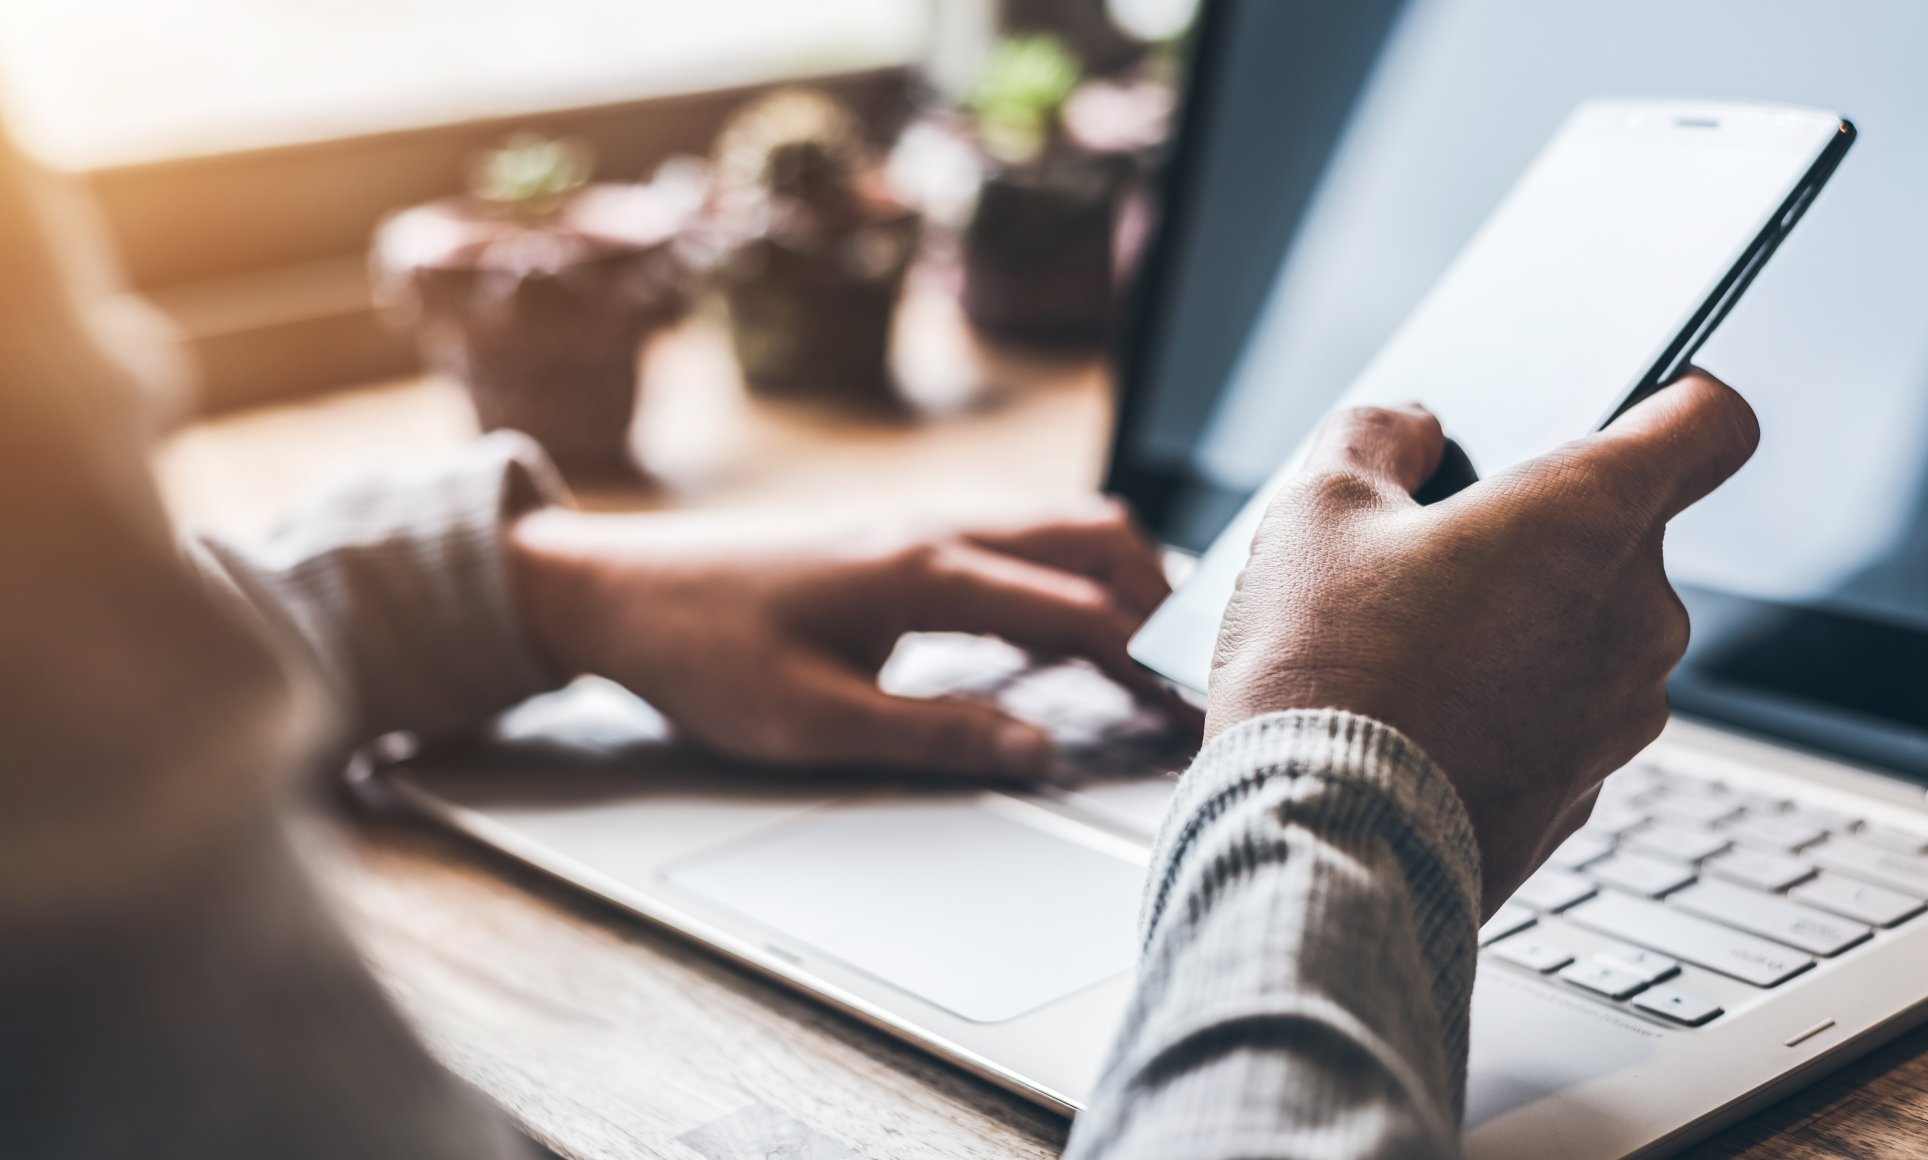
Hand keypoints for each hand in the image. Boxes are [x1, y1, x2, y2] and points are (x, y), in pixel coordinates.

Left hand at [509, 501, 1193, 778]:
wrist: (612, 588)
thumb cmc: (699, 653)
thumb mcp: (811, 722)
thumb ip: (934, 737)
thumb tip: (1038, 751)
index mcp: (926, 571)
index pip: (1079, 609)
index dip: (1149, 662)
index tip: (1195, 711)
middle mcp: (936, 527)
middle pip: (1093, 537)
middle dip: (1158, 600)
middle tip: (1188, 674)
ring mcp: (918, 519)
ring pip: (1057, 525)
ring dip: (1115, 578)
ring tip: (1145, 652)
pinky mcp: (897, 531)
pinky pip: (1014, 536)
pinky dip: (1064, 572)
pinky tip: (1056, 626)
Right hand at [1209, 370, 1758, 915]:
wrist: (1323, 844)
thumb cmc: (1324, 670)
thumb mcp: (1317, 508)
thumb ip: (1377, 435)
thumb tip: (1410, 430)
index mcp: (1589, 516)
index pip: (1710, 422)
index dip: (1671, 402)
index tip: (1623, 415)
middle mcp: (1638, 614)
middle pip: (1622, 535)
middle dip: (1537, 535)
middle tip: (1429, 556)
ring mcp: (1623, 714)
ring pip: (1587, 633)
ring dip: (1521, 625)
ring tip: (1410, 649)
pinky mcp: (1586, 791)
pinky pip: (1561, 717)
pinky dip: (1509, 707)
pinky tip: (1421, 718)